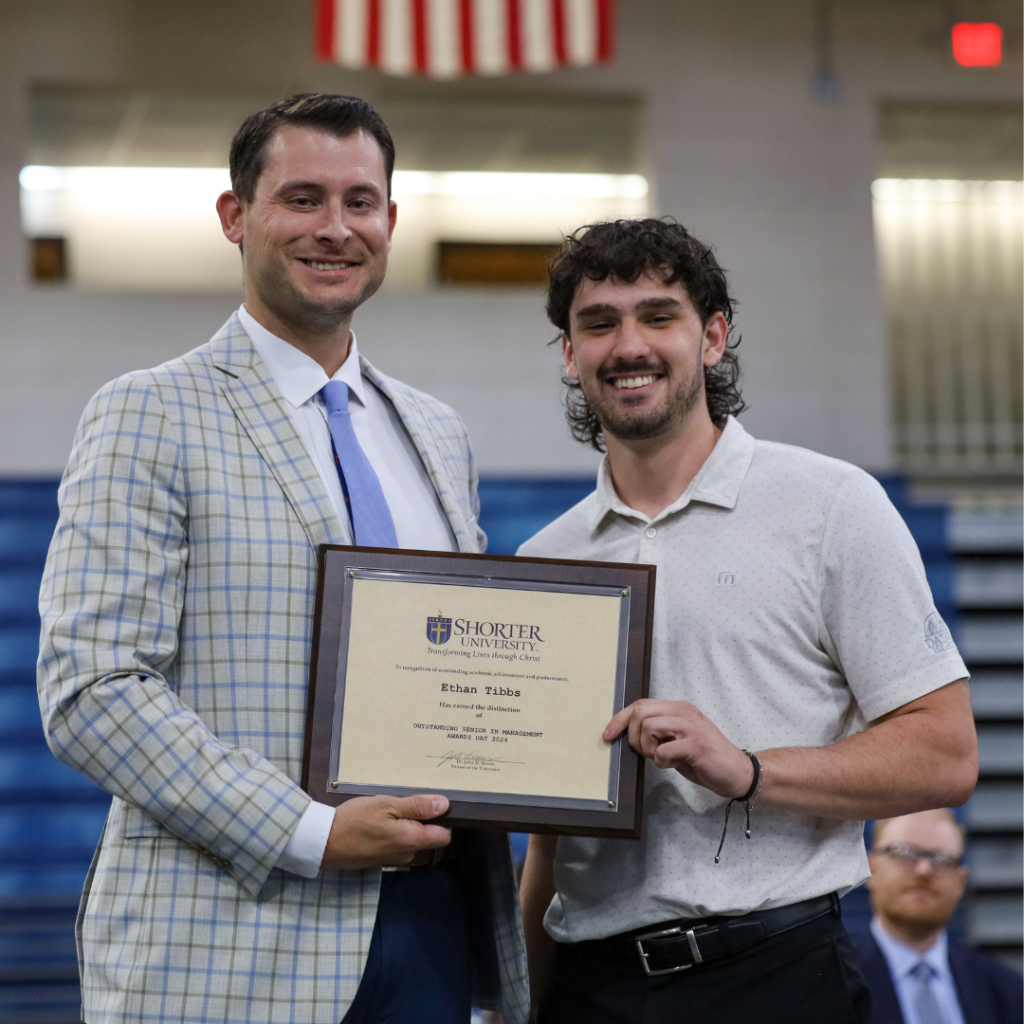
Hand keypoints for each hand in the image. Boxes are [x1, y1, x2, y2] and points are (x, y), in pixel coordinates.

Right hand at [319, 794, 451, 869]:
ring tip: (390, 809)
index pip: (444, 835)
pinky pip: (396, 844)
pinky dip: (393, 832)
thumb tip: (444, 805)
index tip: (433, 805)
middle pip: (428, 836)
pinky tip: (380, 821)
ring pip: (411, 839)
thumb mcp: (387, 805)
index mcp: (412, 840)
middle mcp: (407, 854)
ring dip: (405, 825)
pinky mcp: (381, 859)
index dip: (444, 819)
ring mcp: (393, 859)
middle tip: (405, 802)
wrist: (324, 842)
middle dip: (422, 820)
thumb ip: (417, 806)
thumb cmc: (356, 820)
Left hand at [604, 699, 754, 798]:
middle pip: (640, 713)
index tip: (607, 735)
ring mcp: (690, 726)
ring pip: (648, 727)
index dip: (619, 719)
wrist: (738, 772)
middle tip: (647, 752)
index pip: (640, 705)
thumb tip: (629, 735)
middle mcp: (684, 712)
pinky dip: (660, 761)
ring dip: (648, 749)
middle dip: (633, 737)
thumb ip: (658, 733)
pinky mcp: (696, 744)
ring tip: (663, 758)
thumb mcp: (677, 740)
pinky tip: (673, 764)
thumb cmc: (705, 759)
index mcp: (678, 708)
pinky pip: (662, 750)